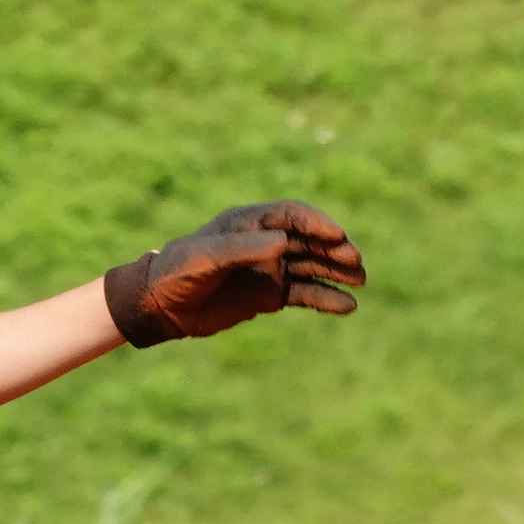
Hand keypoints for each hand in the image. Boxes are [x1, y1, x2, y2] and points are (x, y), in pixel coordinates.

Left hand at [103, 202, 366, 348]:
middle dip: (334, 249)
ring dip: (337, 272)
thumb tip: (284, 243)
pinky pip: (305, 294)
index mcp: (249, 224)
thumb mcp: (207, 258)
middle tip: (355, 262)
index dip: (316, 223)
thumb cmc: (179, 272)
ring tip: (361, 282)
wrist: (162, 306)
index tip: (337, 235)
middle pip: (309, 241)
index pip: (291, 216)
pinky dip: (326, 299)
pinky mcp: (271, 295)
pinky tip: (347, 307)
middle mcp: (265, 243)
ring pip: (312, 267)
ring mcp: (270, 269)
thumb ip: (245, 249)